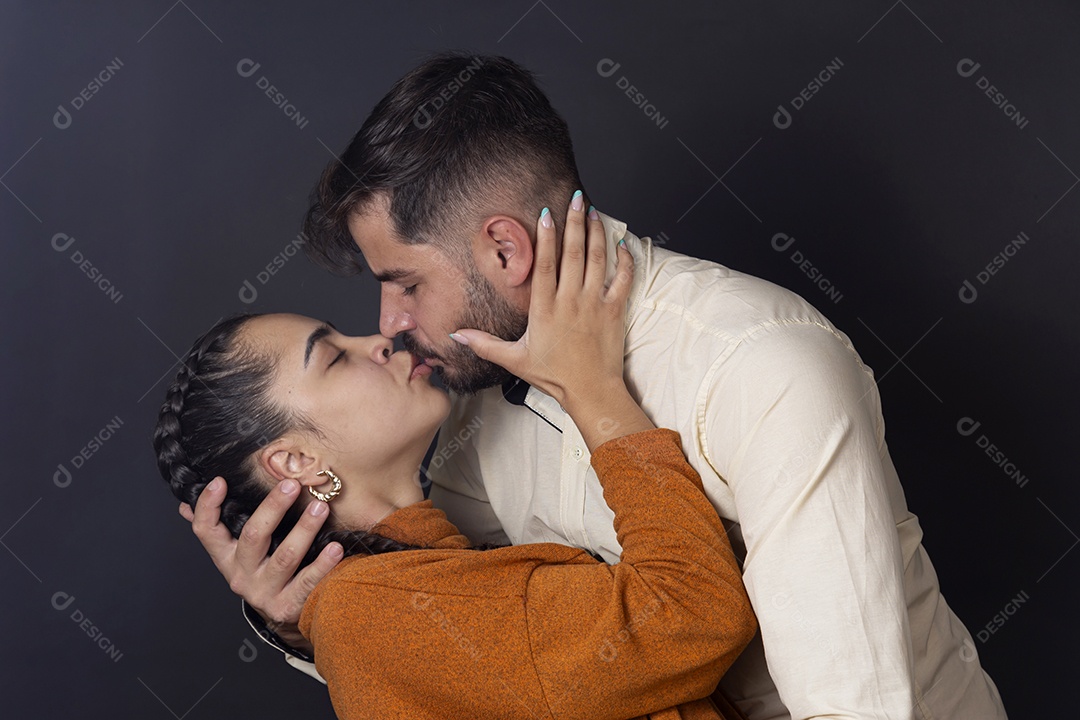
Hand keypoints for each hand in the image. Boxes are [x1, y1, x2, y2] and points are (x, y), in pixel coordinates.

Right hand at [180, 476, 342, 650]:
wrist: (283, 613)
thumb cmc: (264, 571)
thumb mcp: (238, 552)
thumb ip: (219, 527)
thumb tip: (184, 505)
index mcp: (226, 557)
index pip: (206, 531)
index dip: (208, 507)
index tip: (219, 481)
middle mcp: (241, 575)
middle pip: (253, 537)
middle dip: (272, 508)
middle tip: (292, 484)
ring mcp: (264, 592)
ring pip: (284, 556)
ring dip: (304, 528)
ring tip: (321, 507)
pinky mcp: (287, 607)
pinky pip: (307, 582)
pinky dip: (323, 564)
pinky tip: (336, 547)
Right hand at [452, 194, 651, 449]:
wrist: (591, 391)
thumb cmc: (555, 376)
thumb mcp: (515, 360)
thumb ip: (485, 344)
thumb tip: (456, 336)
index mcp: (545, 310)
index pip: (546, 266)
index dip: (546, 239)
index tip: (546, 215)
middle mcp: (570, 302)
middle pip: (573, 254)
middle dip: (574, 223)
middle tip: (574, 199)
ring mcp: (594, 305)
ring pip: (597, 261)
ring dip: (596, 234)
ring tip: (593, 212)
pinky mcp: (614, 312)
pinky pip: (622, 280)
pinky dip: (624, 260)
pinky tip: (620, 244)